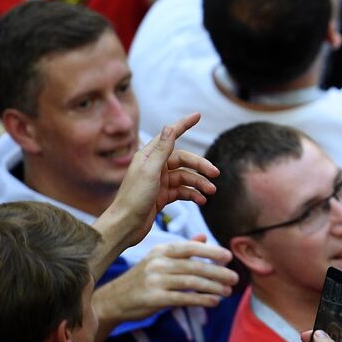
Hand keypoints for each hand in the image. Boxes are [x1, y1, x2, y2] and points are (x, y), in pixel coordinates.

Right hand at [93, 238, 236, 322]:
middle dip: (218, 272)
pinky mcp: (154, 298)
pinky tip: (214, 302)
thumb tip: (204, 237)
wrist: (113, 300)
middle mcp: (158, 263)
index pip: (190, 248)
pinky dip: (201, 300)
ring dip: (213, 288)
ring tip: (228, 292)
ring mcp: (155, 280)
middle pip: (195, 267)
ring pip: (192, 282)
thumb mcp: (159, 259)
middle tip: (235, 278)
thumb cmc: (141, 278)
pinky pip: (183, 298)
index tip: (229, 257)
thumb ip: (182, 249)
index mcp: (161, 250)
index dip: (211, 252)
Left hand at [104, 114, 217, 251]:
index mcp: (148, 157)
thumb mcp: (150, 171)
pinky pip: (183, 191)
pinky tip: (201, 201)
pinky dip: (193, 195)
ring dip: (199, 183)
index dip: (183, 125)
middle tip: (216, 173)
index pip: (170, 136)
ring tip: (211, 192)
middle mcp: (155, 167)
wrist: (125, 226)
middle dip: (200, 167)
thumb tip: (169, 127)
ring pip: (186, 177)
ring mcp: (160, 182)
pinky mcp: (163, 196)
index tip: (197, 115)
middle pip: (184, 160)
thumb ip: (162, 150)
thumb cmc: (134, 198)